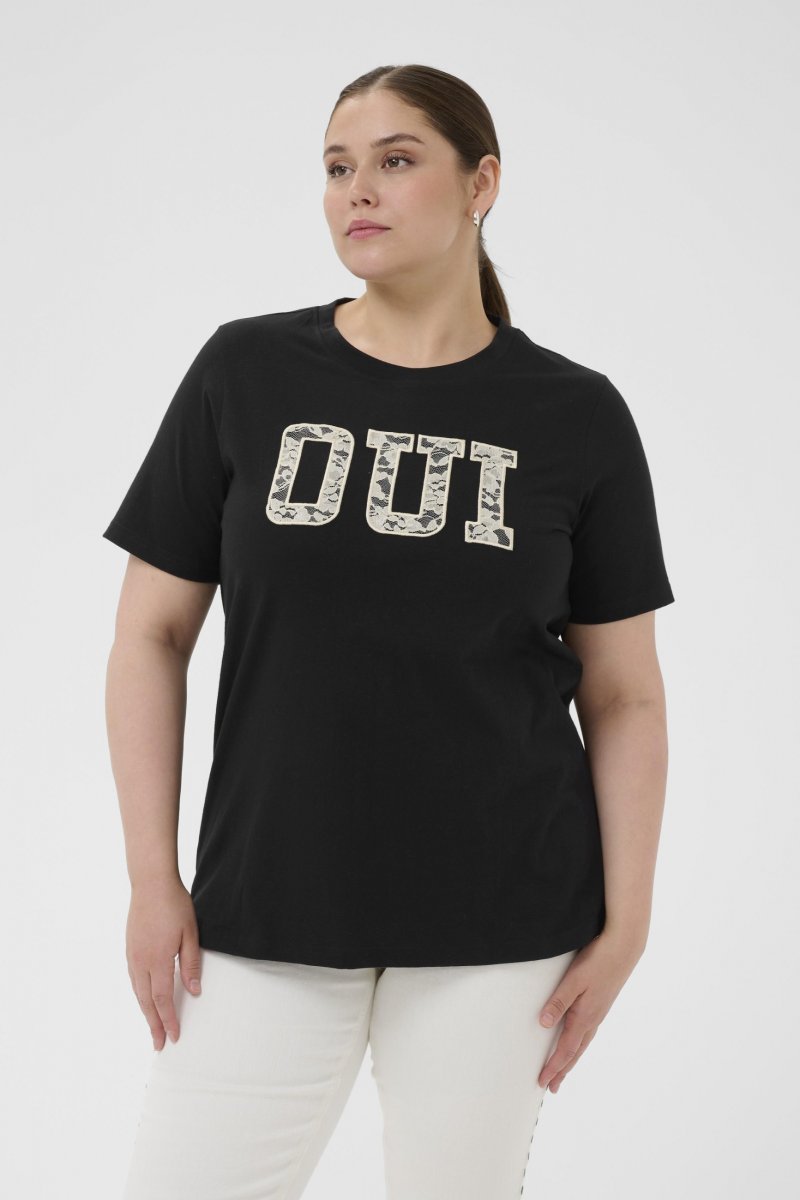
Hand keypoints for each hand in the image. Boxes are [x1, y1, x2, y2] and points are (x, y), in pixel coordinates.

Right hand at [126, 877, 202, 1050]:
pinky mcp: (129, 949)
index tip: (174, 1037)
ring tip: (152, 1027)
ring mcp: (132, 956)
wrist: (150, 883)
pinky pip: (134, 979)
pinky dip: (140, 995)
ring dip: (145, 1012)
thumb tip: (195, 991)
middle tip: (159, 1044)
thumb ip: (191, 964)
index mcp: (158, 960)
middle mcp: (140, 962)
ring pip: (137, 992)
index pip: (162, 999)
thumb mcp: (190, 933)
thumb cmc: (174, 905)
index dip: (168, 1020)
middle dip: (153, 1025)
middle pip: (146, 1002)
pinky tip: (145, 999)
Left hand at [537, 929, 644, 1092]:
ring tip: (563, 1069)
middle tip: (552, 1086)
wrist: (625, 948)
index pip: (565, 1049)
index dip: (553, 1067)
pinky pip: (588, 1031)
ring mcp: (599, 1012)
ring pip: (582, 1042)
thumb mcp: (574, 980)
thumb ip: (559, 1002)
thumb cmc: (599, 961)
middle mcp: (593, 1019)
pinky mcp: (602, 1003)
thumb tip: (544, 1025)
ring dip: (571, 1058)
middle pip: (574, 1052)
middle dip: (562, 1069)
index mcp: (585, 1017)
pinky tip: (578, 1038)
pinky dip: (579, 1042)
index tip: (543, 1082)